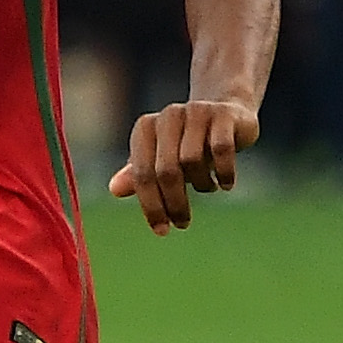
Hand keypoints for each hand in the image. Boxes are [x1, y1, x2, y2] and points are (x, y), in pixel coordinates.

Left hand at [107, 100, 257, 234]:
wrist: (228, 114)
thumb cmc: (188, 143)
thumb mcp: (161, 160)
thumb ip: (138, 175)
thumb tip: (114, 190)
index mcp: (146, 128)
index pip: (142, 174)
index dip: (151, 206)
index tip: (162, 230)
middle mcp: (168, 116)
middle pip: (166, 171)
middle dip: (175, 203)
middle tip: (183, 223)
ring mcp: (196, 112)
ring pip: (193, 160)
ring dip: (202, 185)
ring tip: (208, 188)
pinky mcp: (224, 115)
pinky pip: (221, 150)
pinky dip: (224, 173)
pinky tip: (226, 185)